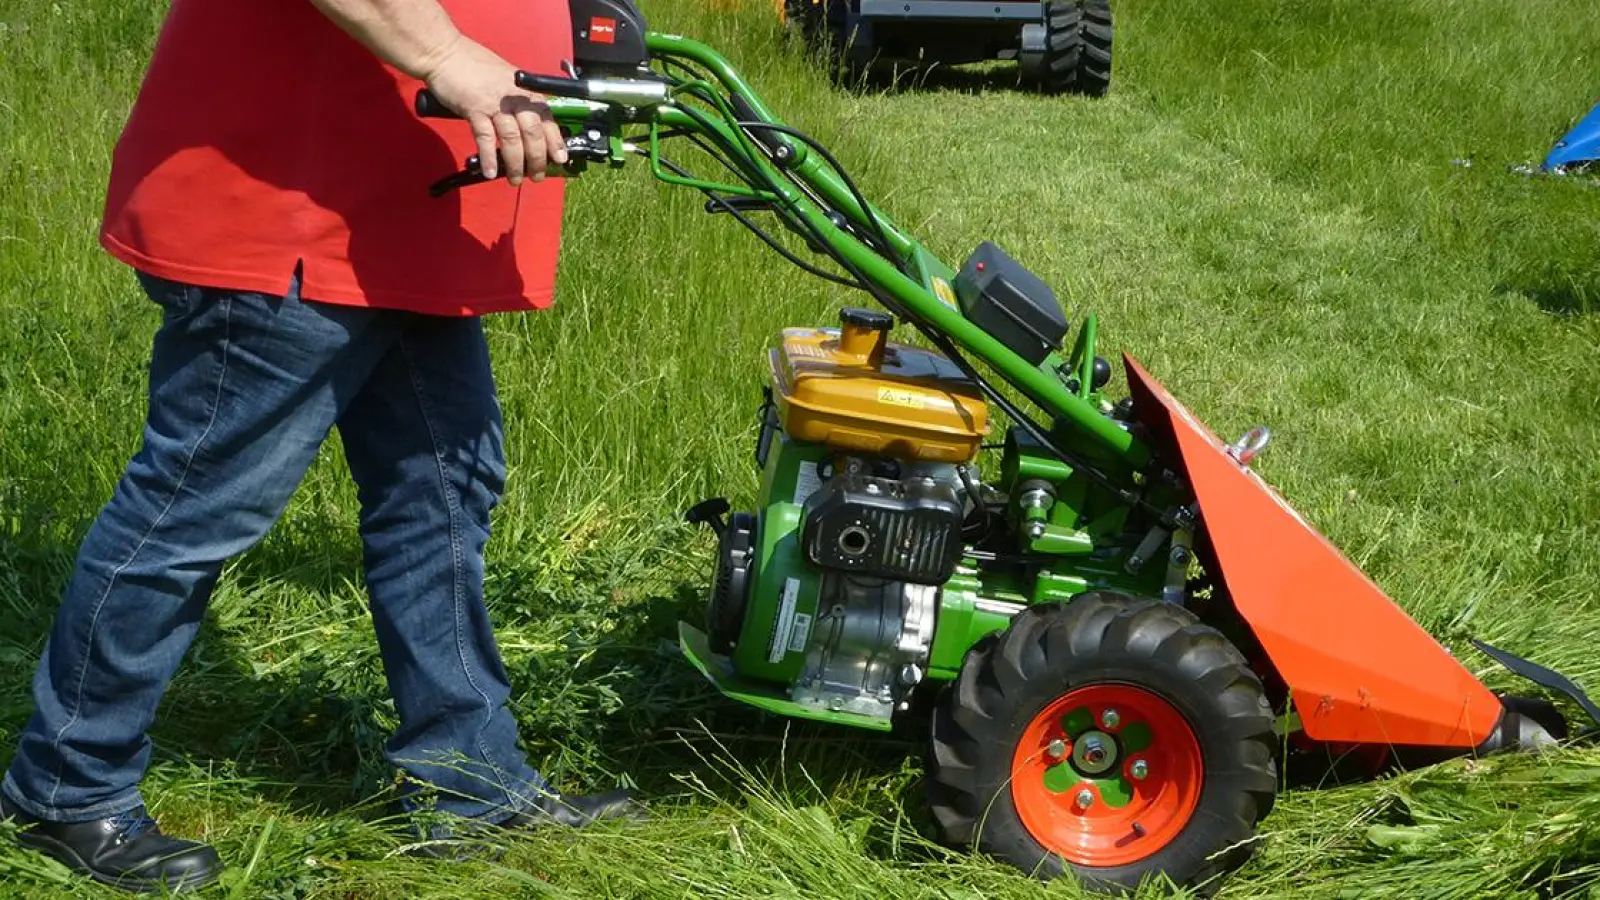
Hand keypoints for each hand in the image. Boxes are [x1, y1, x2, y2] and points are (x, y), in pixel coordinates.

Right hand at [420, 36, 568, 183]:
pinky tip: (491, 171)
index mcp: (525, 90)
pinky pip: (485, 137)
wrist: (445, 53)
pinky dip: (489, 156)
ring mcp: (495, 102)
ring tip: (515, 179)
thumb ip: (518, 101)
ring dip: (515, 163)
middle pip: (533, 132)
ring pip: (512, 138)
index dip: (556, 142)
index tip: (560, 160)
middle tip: (536, 176)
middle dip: (537, 159)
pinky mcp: (474, 108)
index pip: (547, 119)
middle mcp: (514, 97)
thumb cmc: (474, 67)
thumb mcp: (506, 80)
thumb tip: (529, 128)